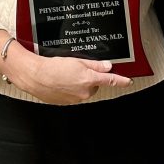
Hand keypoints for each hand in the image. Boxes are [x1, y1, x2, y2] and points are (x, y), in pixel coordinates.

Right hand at [14, 53, 133, 104]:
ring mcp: (76, 99)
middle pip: (94, 84)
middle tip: (76, 69)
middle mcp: (85, 92)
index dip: (121, 80)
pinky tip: (60, 82)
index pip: (111, 80)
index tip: (128, 81)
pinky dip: (70, 88)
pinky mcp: (66, 103)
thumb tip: (107, 66)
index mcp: (89, 80)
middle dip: (89, 77)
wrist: (35, 76)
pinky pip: (74, 95)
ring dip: (78, 83)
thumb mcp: (77, 61)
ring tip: (65, 75)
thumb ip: (95, 65)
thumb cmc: (53, 67)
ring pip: (84, 90)